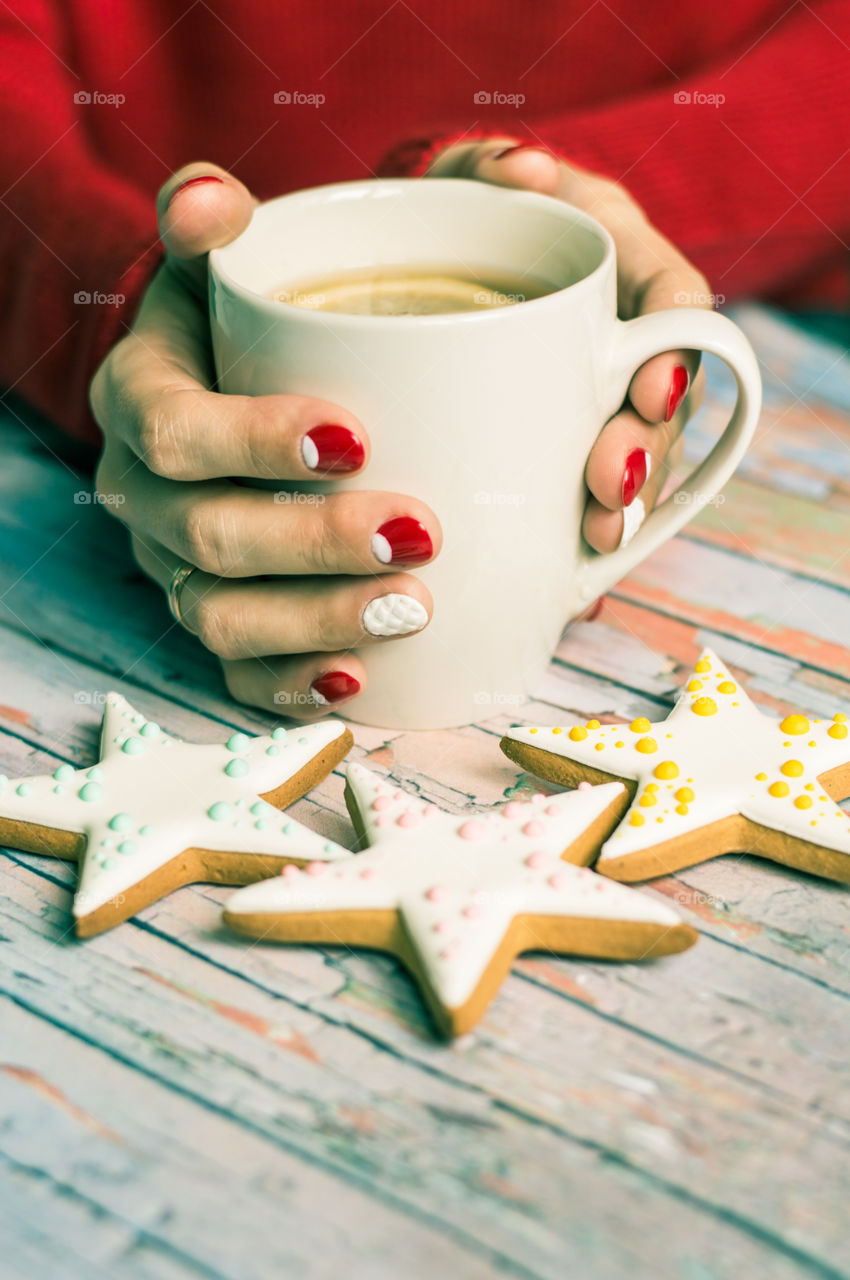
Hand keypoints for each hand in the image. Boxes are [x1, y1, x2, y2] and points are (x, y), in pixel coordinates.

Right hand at [90, 163, 439, 718]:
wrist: (249, 387)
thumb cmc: (250, 322)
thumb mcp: (228, 257)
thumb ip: (213, 221)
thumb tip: (209, 204)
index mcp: (143, 400)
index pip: (174, 431)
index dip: (253, 442)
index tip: (356, 436)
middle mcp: (148, 495)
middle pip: (209, 537)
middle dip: (313, 542)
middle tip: (420, 530)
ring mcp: (178, 567)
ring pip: (223, 617)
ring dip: (318, 619)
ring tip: (416, 608)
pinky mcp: (219, 618)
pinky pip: (238, 675)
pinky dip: (295, 684)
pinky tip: (363, 678)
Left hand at [427, 140, 707, 553]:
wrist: (426, 263)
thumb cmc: (459, 214)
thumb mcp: (467, 178)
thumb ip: (488, 167)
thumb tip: (521, 170)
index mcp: (618, 264)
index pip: (672, 299)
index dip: (676, 349)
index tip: (651, 390)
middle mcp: (620, 338)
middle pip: (663, 399)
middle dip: (645, 448)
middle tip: (610, 486)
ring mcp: (595, 397)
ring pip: (635, 455)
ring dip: (624, 503)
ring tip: (600, 536)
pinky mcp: (561, 445)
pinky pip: (588, 492)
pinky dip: (582, 532)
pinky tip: (574, 570)